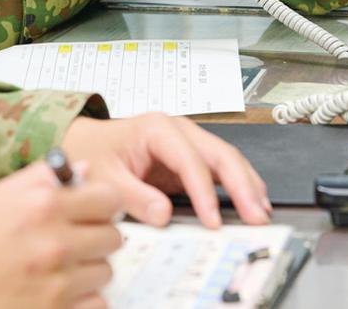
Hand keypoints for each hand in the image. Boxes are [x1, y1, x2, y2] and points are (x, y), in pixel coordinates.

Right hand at [0, 162, 122, 308]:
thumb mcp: (1, 194)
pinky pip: (96, 303)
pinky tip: (61, 289)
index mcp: (43, 205)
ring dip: (88, 268)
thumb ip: (46, 177)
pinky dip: (84, 298)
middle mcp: (55, 242)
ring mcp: (57, 281)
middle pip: (113, 237)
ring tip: (61, 265)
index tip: (96, 208)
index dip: (104, 203)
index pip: (109, 198)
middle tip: (77, 238)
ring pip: (105, 271)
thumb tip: (84, 170)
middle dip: (97, 236)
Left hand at [60, 113, 270, 228]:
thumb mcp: (104, 176)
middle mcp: (177, 130)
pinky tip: (251, 201)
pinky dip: (238, 185)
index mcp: (156, 128)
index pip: (189, 160)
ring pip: (226, 159)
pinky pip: (219, 170)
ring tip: (262, 211)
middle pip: (219, 154)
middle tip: (256, 215)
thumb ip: (132, 196)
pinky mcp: (189, 159)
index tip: (213, 220)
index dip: (204, 191)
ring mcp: (186, 142)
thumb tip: (163, 215)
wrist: (85, 143)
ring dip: (247, 184)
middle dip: (241, 184)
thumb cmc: (92, 152)